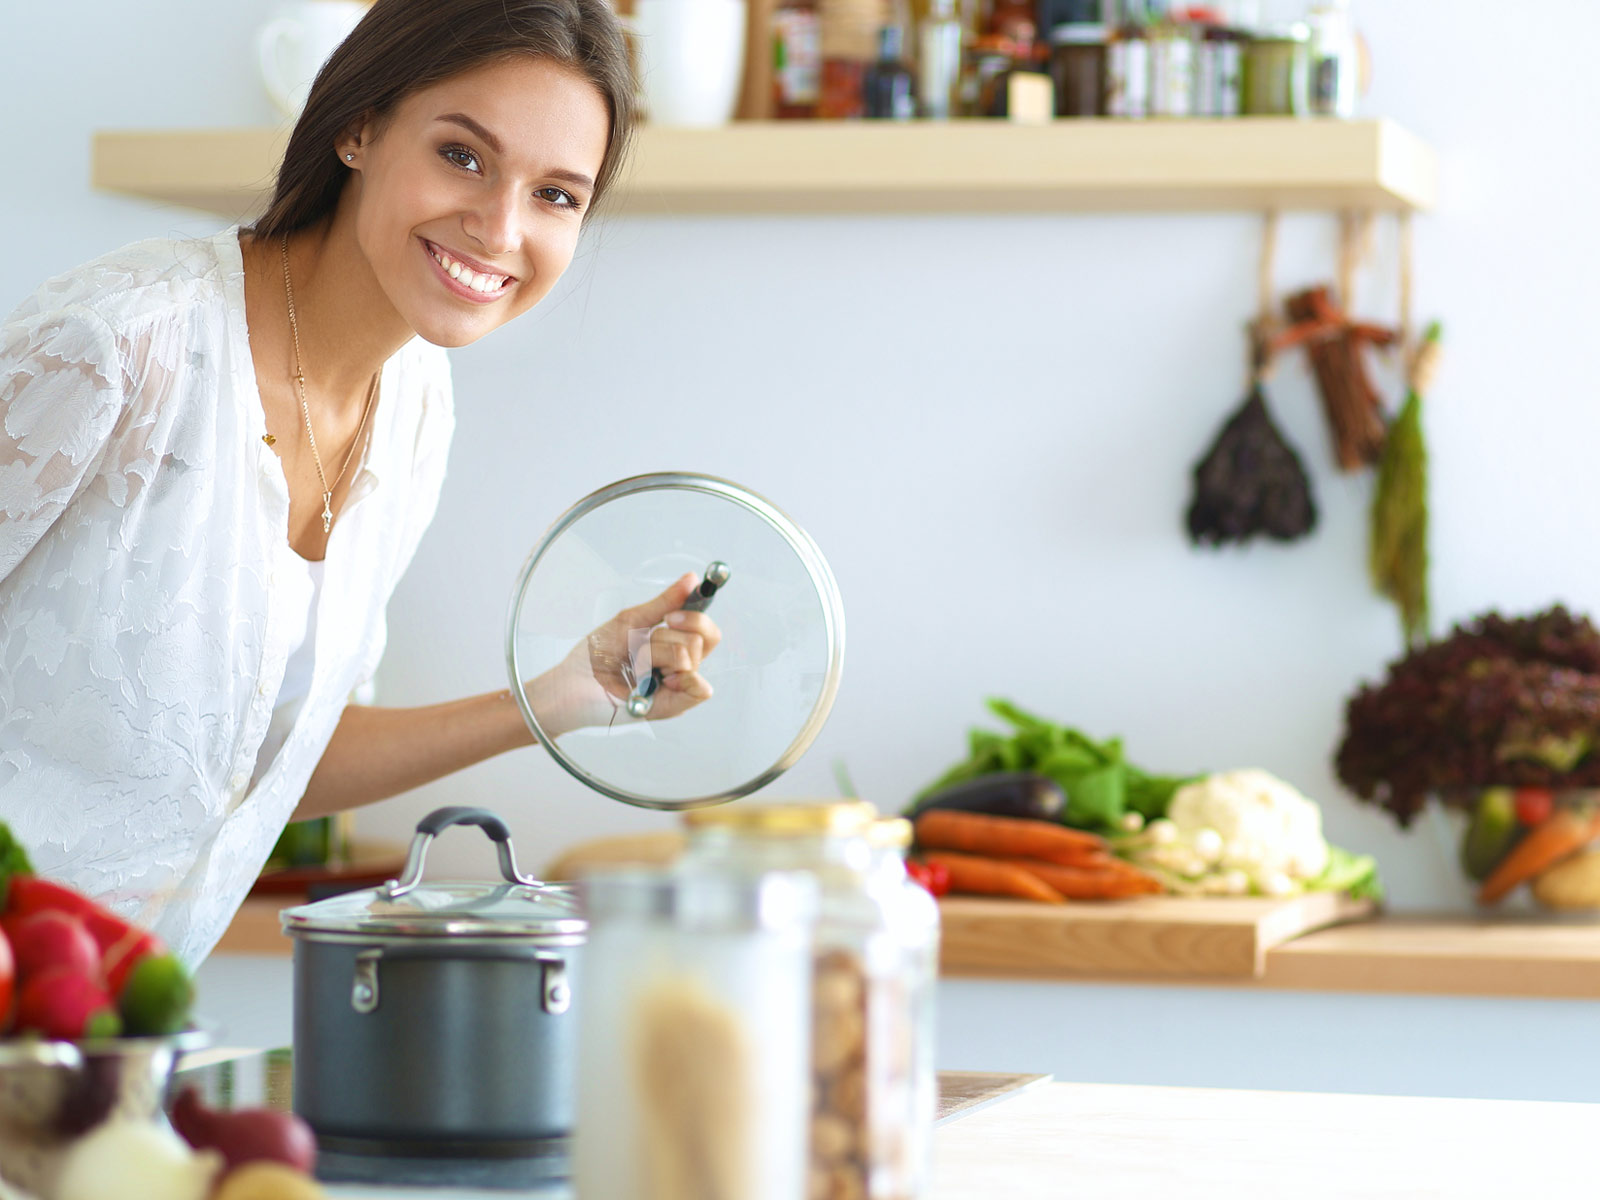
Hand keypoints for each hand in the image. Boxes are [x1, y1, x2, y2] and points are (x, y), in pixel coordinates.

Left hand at [528, 573, 723, 736]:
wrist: (572, 683)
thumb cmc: (596, 655)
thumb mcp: (632, 621)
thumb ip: (664, 602)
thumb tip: (692, 578)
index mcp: (673, 644)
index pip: (706, 630)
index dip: (696, 616)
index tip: (671, 616)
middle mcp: (680, 666)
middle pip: (701, 640)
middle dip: (666, 637)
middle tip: (640, 645)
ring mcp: (677, 687)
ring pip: (690, 658)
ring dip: (655, 656)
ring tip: (635, 666)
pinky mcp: (673, 707)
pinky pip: (699, 690)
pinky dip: (681, 678)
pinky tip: (659, 681)